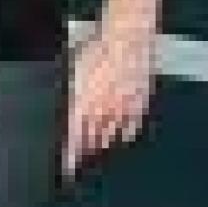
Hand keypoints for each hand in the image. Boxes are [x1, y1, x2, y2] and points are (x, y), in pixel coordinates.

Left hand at [63, 23, 155, 179]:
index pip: (75, 138)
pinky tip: (118, 136)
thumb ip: (71, 96)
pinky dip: (123, 134)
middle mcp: (104, 110)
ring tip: (96, 147)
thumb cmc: (96, 48)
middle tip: (80, 158)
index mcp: (83, 102)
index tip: (67, 170)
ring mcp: (124, 109)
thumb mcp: (74, 71)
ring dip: (102, 144)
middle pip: (93, 141)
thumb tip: (70, 114)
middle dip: (85, 151)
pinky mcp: (141, 105)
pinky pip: (131, 129)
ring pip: (112, 137)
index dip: (70, 157)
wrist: (127, 36)